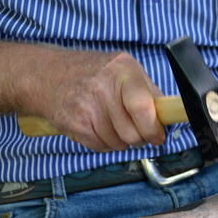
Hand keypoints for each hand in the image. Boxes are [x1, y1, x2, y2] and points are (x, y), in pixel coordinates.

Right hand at [28, 50, 165, 151]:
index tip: (157, 135)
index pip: (143, 108)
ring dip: (121, 140)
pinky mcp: (76, 126)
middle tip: (136, 128)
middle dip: (139, 137)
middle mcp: (103, 89)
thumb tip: (169, 116)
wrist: (48, 75)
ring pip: (119, 145)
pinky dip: (105, 142)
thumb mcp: (126, 69)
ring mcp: (87, 109)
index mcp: (123, 71)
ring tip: (112, 121)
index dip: (153, 128)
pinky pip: (102, 148)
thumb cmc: (93, 73)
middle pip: (133, 134)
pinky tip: (99, 125)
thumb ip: (150, 92)